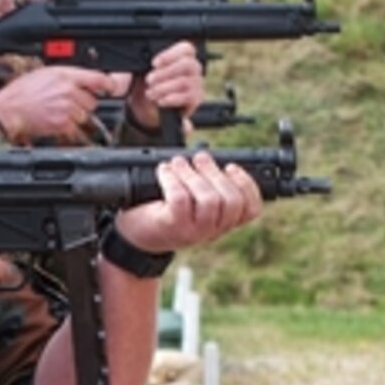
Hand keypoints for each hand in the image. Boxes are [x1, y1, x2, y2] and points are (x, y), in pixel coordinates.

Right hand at [0, 66, 124, 143]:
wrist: (8, 109)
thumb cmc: (20, 92)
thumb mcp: (44, 73)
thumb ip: (65, 76)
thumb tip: (80, 79)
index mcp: (64, 74)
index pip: (97, 78)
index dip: (108, 84)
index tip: (111, 87)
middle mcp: (68, 90)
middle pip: (92, 100)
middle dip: (83, 103)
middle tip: (68, 103)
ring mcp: (67, 108)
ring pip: (85, 115)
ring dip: (76, 116)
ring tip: (58, 112)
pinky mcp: (62, 124)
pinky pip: (75, 127)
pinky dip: (68, 127)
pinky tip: (55, 120)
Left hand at [115, 152, 262, 252]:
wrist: (133, 235)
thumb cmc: (164, 210)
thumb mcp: (191, 200)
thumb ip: (205, 182)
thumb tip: (202, 149)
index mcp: (222, 223)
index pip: (251, 210)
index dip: (247, 186)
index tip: (231, 167)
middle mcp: (211, 231)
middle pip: (231, 201)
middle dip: (216, 173)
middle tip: (200, 157)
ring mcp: (193, 231)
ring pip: (208, 199)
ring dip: (193, 174)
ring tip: (179, 163)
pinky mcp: (172, 227)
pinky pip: (180, 199)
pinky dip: (172, 179)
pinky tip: (164, 171)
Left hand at [124, 41, 204, 130]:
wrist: (145, 107)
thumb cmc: (144, 84)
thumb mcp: (134, 72)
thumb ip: (127, 70)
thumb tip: (113, 81)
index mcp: (181, 55)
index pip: (185, 48)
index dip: (170, 54)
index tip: (153, 63)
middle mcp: (192, 68)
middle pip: (187, 64)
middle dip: (165, 73)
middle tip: (149, 80)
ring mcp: (196, 83)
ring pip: (184, 82)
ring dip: (164, 88)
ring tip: (151, 93)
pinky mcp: (195, 99)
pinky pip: (188, 97)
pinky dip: (172, 99)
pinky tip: (161, 101)